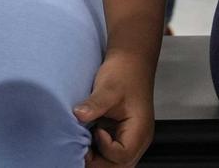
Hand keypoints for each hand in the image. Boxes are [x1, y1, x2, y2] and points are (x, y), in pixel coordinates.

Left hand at [73, 50, 155, 167]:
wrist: (130, 60)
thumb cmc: (124, 72)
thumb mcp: (108, 87)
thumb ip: (95, 104)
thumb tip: (78, 115)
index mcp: (139, 130)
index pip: (122, 156)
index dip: (105, 148)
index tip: (96, 130)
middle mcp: (137, 139)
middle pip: (119, 166)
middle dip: (98, 162)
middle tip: (81, 147)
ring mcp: (130, 139)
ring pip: (115, 163)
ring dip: (98, 159)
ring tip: (83, 144)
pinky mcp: (121, 136)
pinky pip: (111, 154)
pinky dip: (98, 151)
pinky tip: (87, 139)